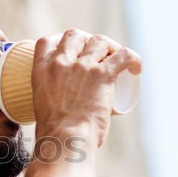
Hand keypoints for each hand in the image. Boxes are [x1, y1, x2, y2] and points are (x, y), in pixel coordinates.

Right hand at [30, 29, 141, 146]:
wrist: (65, 141)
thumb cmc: (54, 136)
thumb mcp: (42, 110)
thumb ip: (49, 104)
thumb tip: (61, 114)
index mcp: (41, 71)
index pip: (46, 42)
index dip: (60, 41)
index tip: (71, 50)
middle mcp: (60, 63)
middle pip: (75, 35)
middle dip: (87, 40)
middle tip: (98, 55)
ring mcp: (81, 67)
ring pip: (99, 41)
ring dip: (110, 47)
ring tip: (117, 61)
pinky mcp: (101, 74)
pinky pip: (123, 55)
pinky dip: (132, 58)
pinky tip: (136, 68)